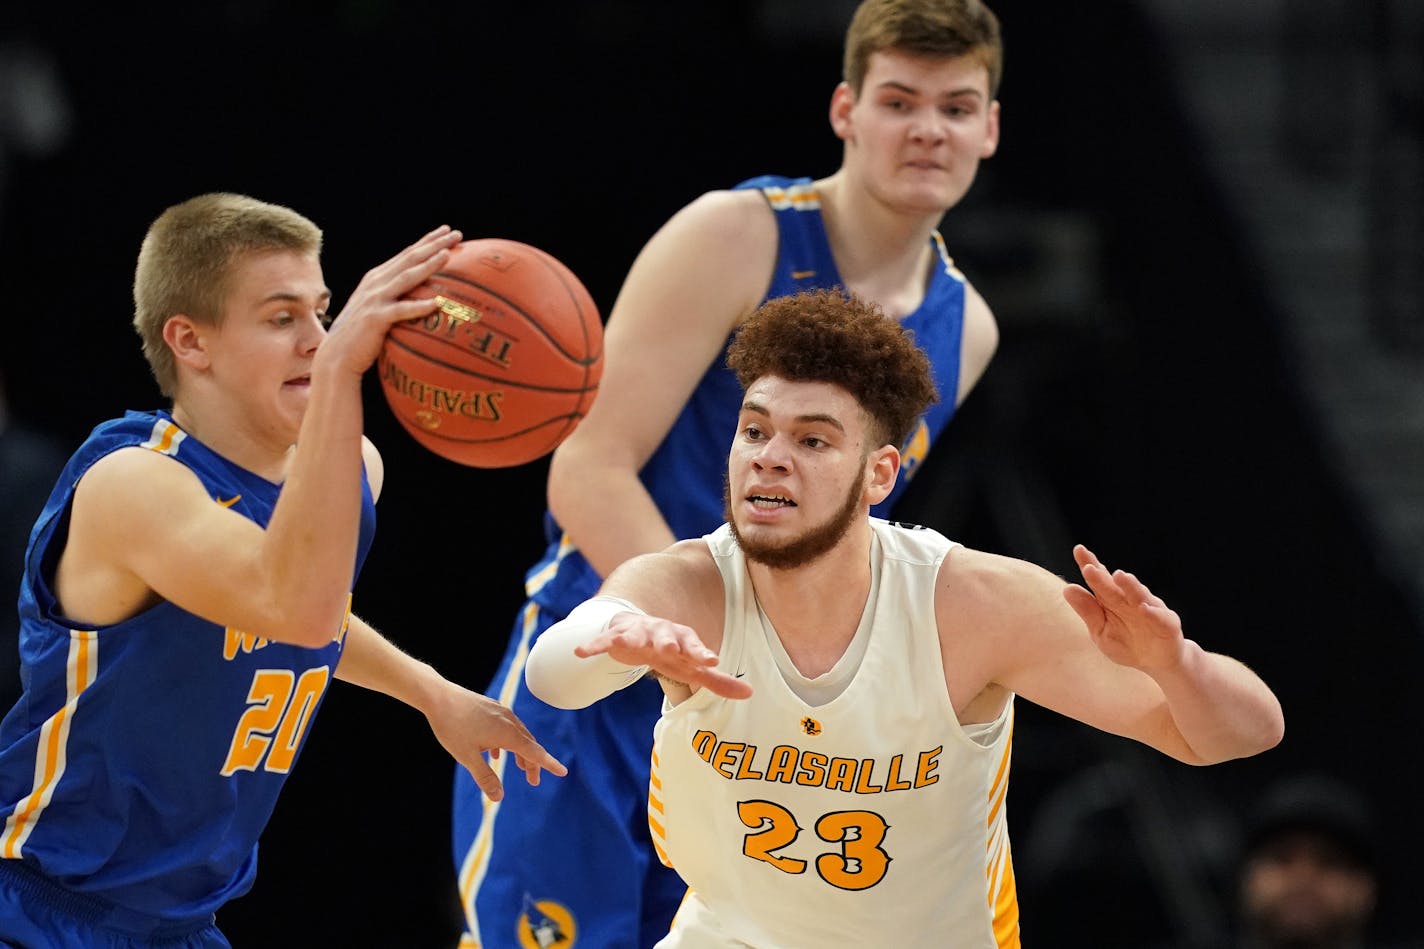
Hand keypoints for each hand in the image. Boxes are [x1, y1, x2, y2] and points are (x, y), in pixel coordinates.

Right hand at [318, 225, 463, 376]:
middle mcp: (376, 283)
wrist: (337, 356)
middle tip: (457, 234)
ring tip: (447, 255)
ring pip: (406, 278)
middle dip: (434, 244)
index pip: (407, 254)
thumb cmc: (362, 335)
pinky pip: (401, 311)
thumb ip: (394, 297)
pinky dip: (418, 306)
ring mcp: (374, 299)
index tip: (447, 231)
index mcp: (377, 278)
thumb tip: (422, 295)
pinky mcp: (375, 318)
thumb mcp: (377, 308)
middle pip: (410, 259)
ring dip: (428, 265)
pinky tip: (436, 303)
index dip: (427, 241)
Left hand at [424, 680, 566, 800]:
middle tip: (533, 781)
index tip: (562, 772)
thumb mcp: (467, 757)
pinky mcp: (491, 708)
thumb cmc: (452, 726)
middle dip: (532, 763)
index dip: (549, 764)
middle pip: (528, 744)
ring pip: (518, 734)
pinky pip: (507, 727)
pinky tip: (495, 752)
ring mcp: (501, 712)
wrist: (439, 697)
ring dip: (521, 752)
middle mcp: (509, 721)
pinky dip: (507, 742)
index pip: (534, 752)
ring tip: (519, 767)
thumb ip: (485, 777)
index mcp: (507, 733)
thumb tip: (499, 798)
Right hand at [576, 612, 751, 699]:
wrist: (636, 627)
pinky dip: (593, 645)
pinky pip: (603, 640)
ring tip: (626, 643)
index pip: (694, 645)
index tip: (712, 661)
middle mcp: (660, 633)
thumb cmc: (668, 651)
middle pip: (665, 636)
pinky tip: (581, 652)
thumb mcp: (691, 666)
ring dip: (632, 637)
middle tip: (671, 649)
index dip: (702, 653)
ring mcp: (637, 632)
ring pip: (635, 634)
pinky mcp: (615, 635)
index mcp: (681, 640)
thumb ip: (717, 681)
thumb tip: (750, 693)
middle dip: (667, 641)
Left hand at [1062, 544, 1186, 674]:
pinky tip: (1143, 608)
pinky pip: (1159, 618)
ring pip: (1139, 596)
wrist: (1157, 663)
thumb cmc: (1126, 644)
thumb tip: (1067, 589)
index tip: (1078, 550)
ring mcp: (1150, 610)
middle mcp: (1131, 600)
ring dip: (1130, 586)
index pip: (1100, 579)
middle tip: (1089, 567)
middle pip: (1115, 586)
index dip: (1090, 564)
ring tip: (1119, 576)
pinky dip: (1152, 613)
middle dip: (1103, 577)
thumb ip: (1088, 612)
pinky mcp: (1167, 625)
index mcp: (1113, 600)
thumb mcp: (1101, 631)